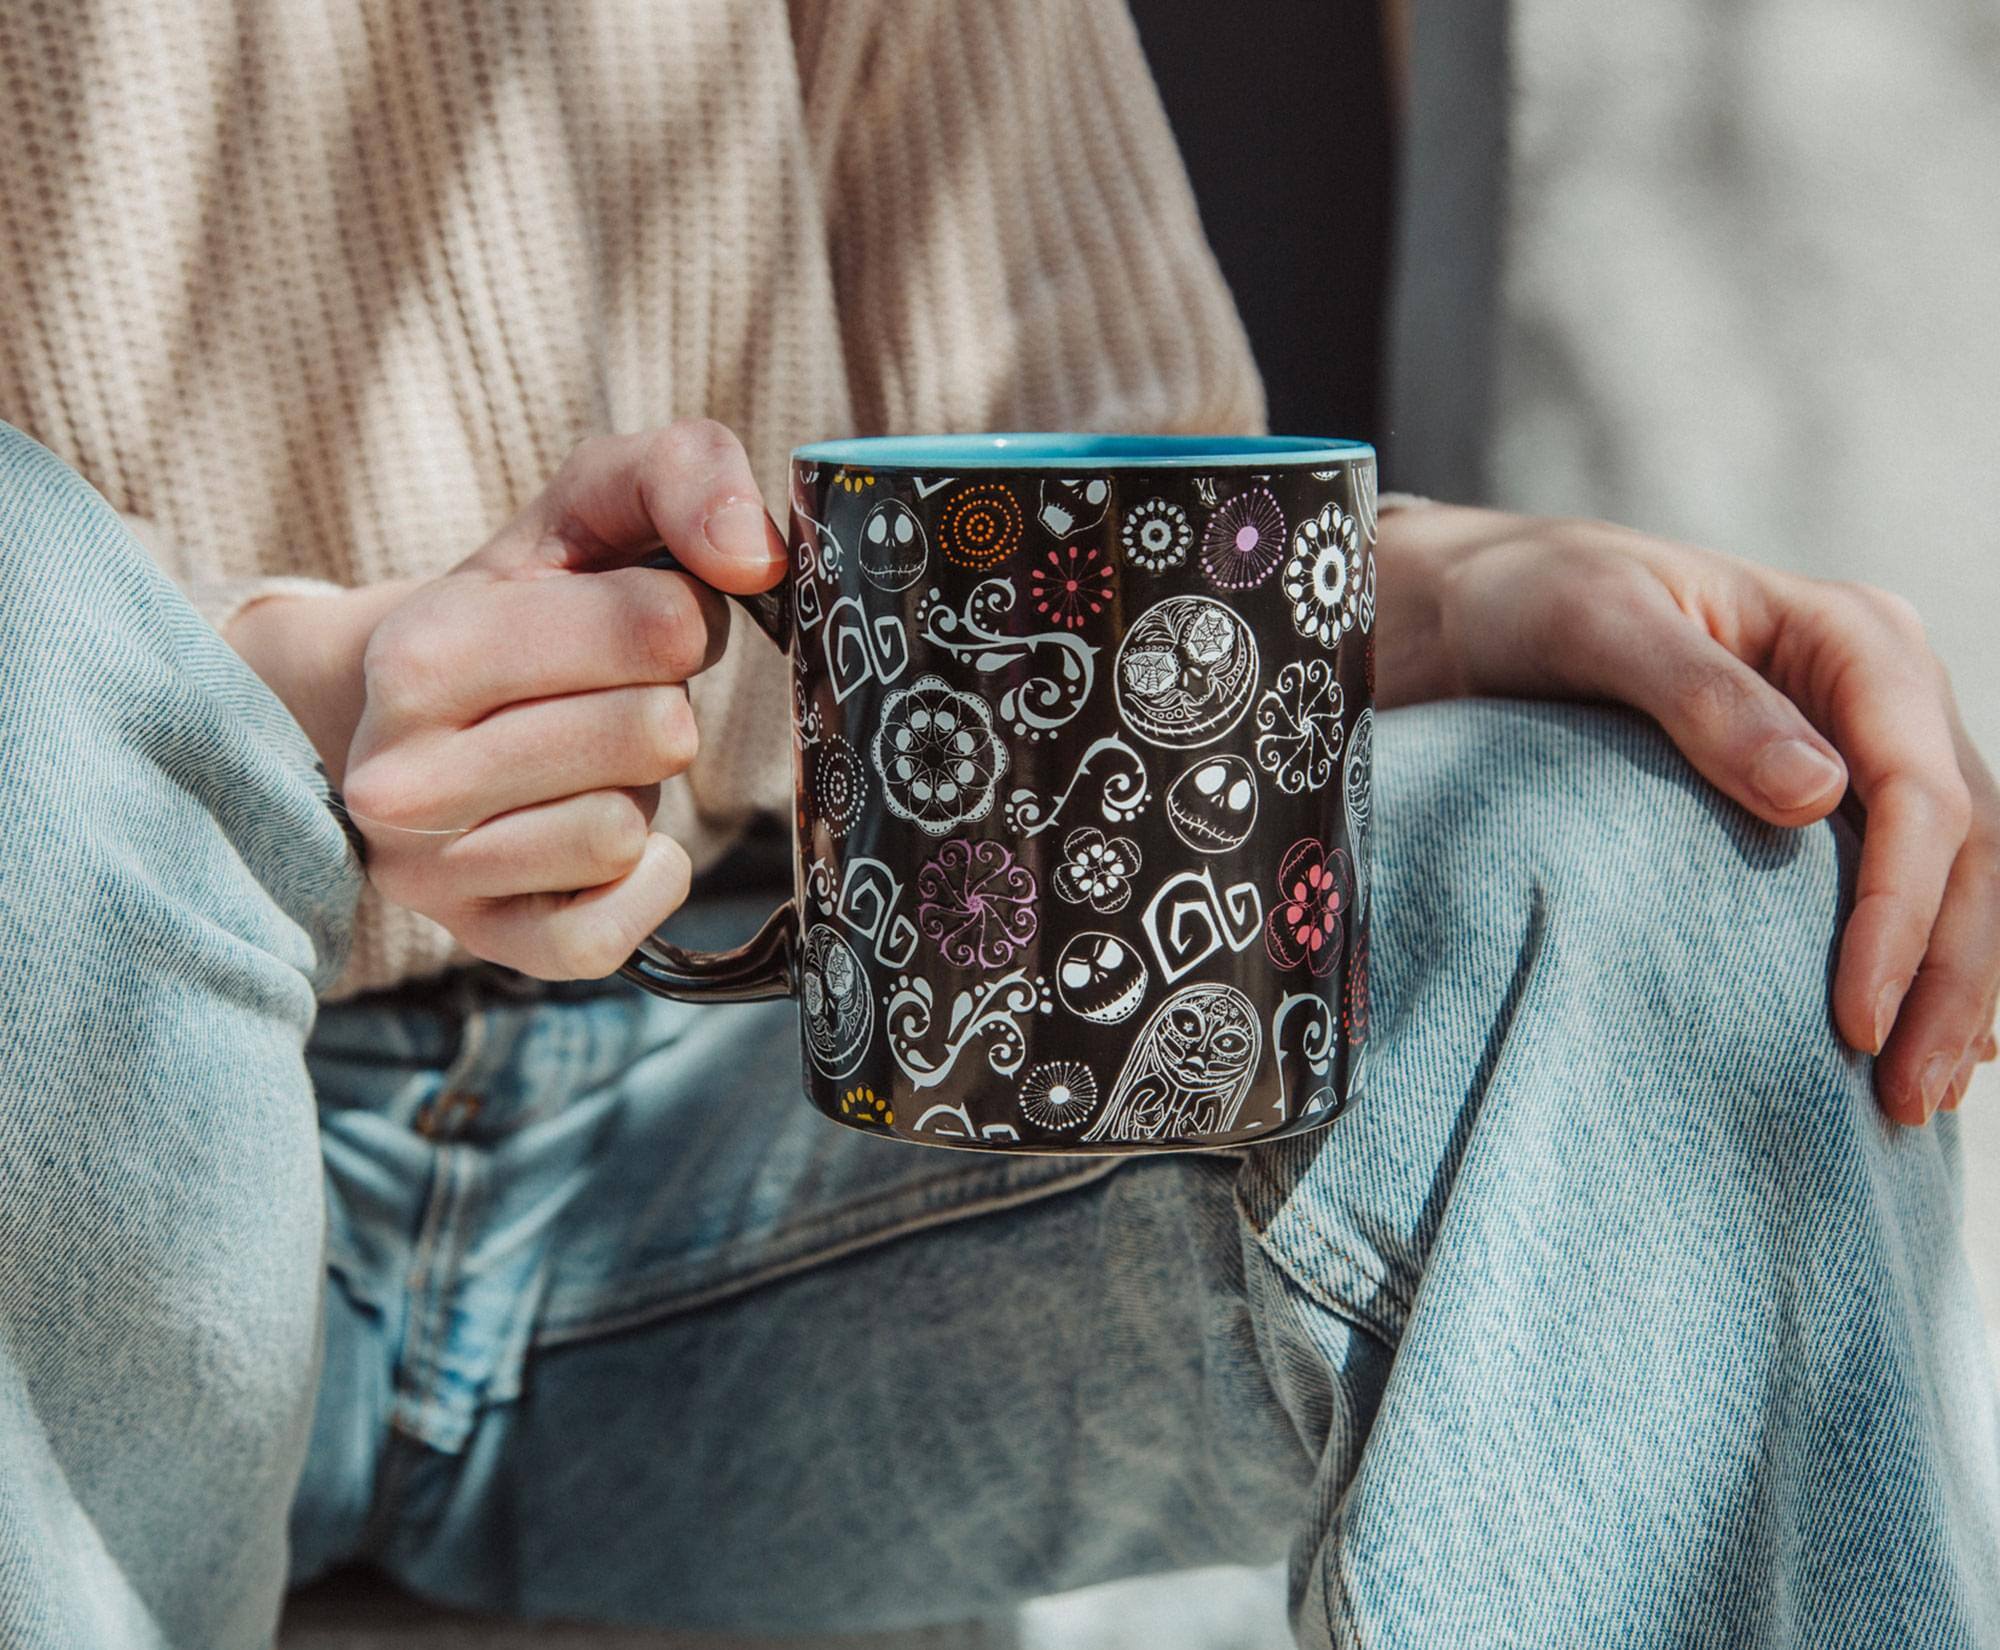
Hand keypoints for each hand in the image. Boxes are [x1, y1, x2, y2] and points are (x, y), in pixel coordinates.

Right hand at [233, 422, 786, 978]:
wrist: (407, 714)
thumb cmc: (529, 602)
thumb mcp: (589, 504)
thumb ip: (682, 472)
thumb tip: (756, 555)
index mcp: (425, 649)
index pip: (662, 626)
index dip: (680, 618)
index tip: (626, 622)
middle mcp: (403, 773)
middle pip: (657, 733)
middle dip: (660, 704)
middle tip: (604, 697)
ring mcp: (435, 874)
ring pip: (630, 831)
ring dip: (640, 791)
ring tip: (582, 761)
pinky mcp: (489, 946)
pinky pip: (615, 932)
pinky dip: (643, 880)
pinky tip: (608, 839)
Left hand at [1377, 502, 1999, 1124]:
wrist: (1489, 608)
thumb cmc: (1538, 604)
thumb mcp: (1598, 627)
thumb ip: (1703, 699)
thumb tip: (1820, 796)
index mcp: (1853, 636)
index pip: (1920, 791)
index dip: (1902, 912)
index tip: (1856, 1019)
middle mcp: (1883, 690)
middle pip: (1966, 847)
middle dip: (1948, 978)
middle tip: (1907, 1098)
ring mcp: (1868, 745)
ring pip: (1959, 877)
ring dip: (1950, 990)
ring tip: (1918, 1100)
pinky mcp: (1834, 799)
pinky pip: (1908, 885)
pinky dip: (1918, 965)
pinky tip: (1910, 1043)